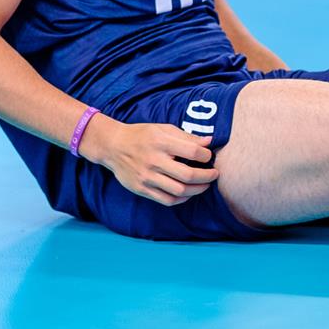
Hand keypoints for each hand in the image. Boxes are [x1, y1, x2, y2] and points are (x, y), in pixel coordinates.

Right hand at [82, 118, 218, 205]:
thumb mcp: (163, 129)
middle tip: (215, 174)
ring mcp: (147, 177)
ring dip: (197, 190)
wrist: (113, 146)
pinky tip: (189, 193)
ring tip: (205, 185)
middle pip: (188, 174)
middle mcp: (154, 161)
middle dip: (207, 176)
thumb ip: (186, 136)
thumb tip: (209, 142)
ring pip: (179, 191)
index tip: (209, 156)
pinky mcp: (142, 189)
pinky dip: (182, 199)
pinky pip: (167, 200)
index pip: (192, 152)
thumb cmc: (142, 135)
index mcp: (161, 142)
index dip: (206, 155)